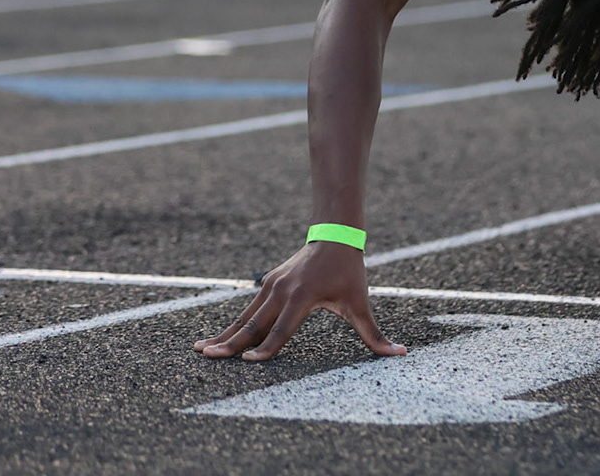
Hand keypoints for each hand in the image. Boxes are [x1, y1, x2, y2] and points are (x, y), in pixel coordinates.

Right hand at [193, 242, 405, 362]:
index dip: (267, 348)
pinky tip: (213, 340)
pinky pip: (245, 311)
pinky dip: (229, 326)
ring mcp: (271, 287)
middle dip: (231, 343)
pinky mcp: (267, 286)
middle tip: (210, 358)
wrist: (334, 235)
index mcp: (303, 297)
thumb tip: (400, 353)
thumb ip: (375, 334)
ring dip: (223, 335)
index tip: (250, 362)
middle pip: (254, 323)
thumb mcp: (361, 303)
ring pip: (244, 317)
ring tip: (199, 350)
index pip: (282, 329)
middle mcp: (282, 291)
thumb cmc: (349, 272)